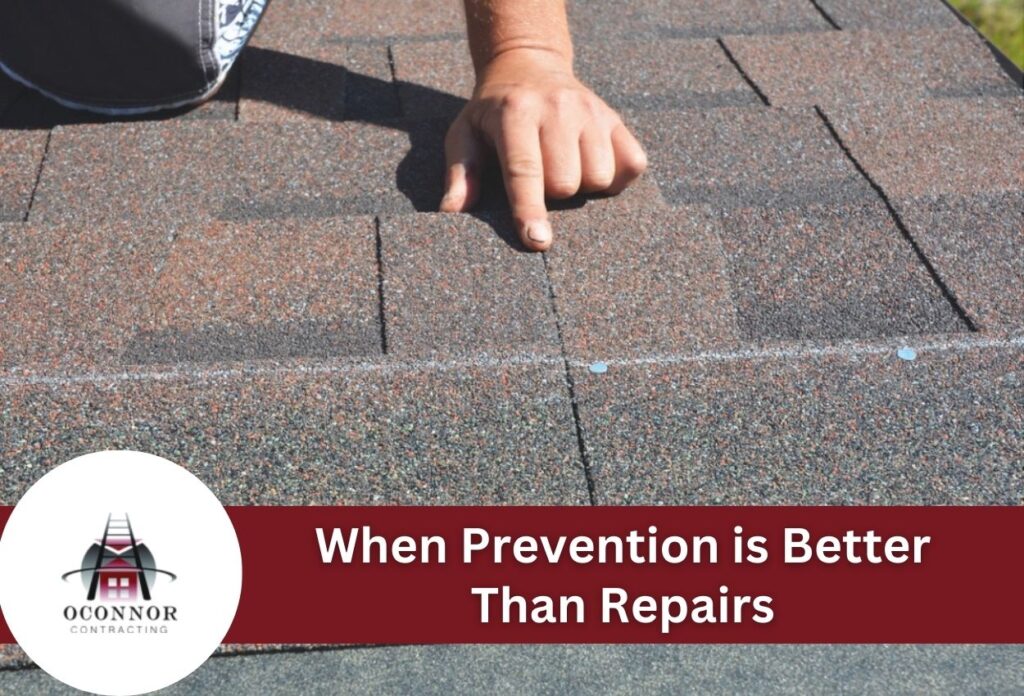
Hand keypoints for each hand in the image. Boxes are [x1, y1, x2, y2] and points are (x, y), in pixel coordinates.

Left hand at [439, 47, 647, 250]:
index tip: (537, 242)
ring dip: (583, 187)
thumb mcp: (464, 134)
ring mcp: (591, 112)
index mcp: (515, 113)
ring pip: (600, 178)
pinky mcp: (615, 119)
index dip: (530, 209)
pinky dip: (616, 178)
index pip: (525, 170)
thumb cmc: (492, 112)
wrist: (528, 65)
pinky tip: (591, 167)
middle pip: (566, 182)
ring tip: (564, 169)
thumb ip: (460, 174)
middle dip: (552, 195)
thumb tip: (452, 212)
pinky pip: (633, 165)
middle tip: (539, 178)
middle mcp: (558, 108)